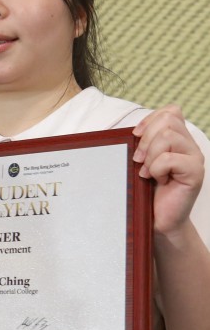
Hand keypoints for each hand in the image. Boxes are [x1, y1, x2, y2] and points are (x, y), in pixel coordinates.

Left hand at [133, 105, 205, 235]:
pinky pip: (169, 158)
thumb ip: (144, 141)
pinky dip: (156, 168)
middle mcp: (190, 146)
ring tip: (147, 171)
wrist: (158, 217)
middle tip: (139, 159)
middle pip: (168, 120)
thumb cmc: (147, 188)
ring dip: (150, 154)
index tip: (135, 136)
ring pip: (168, 136)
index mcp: (179, 138)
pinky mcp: (196, 173)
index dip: (150, 120)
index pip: (171, 111)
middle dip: (146, 138)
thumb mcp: (142, 159)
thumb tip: (133, 130)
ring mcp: (195, 158)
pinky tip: (158, 180)